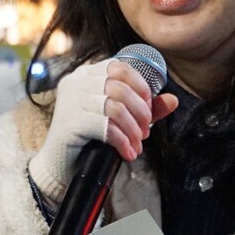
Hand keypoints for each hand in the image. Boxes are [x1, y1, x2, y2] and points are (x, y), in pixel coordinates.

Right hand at [28, 58, 178, 204]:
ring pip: (115, 107)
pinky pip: (106, 127)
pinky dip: (122, 141)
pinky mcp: (69, 122)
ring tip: (137, 144)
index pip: (119, 67)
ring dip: (133, 129)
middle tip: (145, 132)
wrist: (60, 167)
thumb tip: (173, 100)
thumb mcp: (120, 120)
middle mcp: (75, 82)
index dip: (141, 86)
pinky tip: (127, 153)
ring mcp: (69, 101)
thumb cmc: (90, 140)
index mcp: (85, 75)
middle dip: (140, 112)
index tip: (148, 109)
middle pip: (119, 87)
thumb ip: (144, 108)